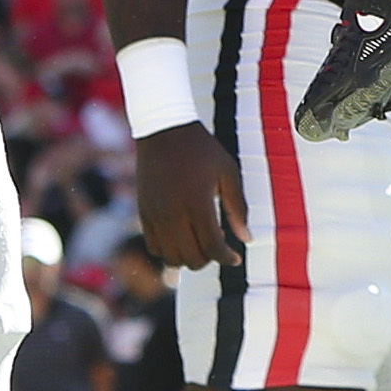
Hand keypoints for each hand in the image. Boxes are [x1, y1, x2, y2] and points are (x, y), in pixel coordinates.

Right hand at [135, 127, 243, 269]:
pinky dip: (170, 250)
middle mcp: (173, 213)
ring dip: (189, 257)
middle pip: (192, 258)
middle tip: (219, 244)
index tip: (235, 258)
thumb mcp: (228, 172)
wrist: (163, 131)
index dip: (227, 258)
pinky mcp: (143, 213)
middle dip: (210, 259)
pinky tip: (182, 237)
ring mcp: (155, 215)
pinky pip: (154, 247)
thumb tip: (246, 239)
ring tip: (200, 241)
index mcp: (197, 202)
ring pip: (171, 258)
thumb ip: (238, 207)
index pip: (212, 247)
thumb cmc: (201, 149)